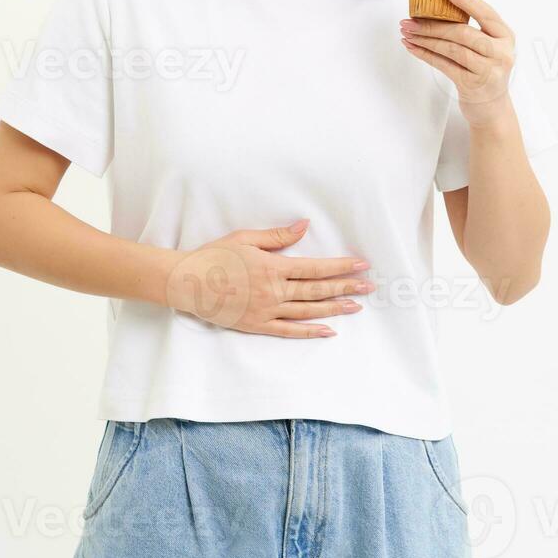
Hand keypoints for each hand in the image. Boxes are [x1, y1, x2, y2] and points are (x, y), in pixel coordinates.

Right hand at [166, 220, 373, 337]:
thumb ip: (278, 236)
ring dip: (334, 309)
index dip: (340, 267)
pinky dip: (310, 331)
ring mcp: (266, 311)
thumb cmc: (214, 256)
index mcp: (273, 267)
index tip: (361, 265)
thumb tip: (305, 226)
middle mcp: (274, 291)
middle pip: (317, 290)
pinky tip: (328, 331)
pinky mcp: (257, 326)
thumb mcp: (246, 239)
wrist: (187, 283)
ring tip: (356, 306)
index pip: (315, 268)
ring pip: (308, 311)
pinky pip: (289, 331)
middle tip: (369, 287)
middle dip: (346, 287)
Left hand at [399, 0, 516, 127]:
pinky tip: (412, 48)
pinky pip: (444, 65)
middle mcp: (500, 52)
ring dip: (425, 39)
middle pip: (463, 32)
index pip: (486, 12)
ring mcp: (488, 69)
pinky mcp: (473, 84)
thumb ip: (474, 29)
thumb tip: (438, 7)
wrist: (492, 109)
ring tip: (408, 33)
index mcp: (505, 36)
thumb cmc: (486, 71)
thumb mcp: (489, 47)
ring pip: (452, 49)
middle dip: (433, 25)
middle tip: (410, 20)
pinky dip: (425, 55)